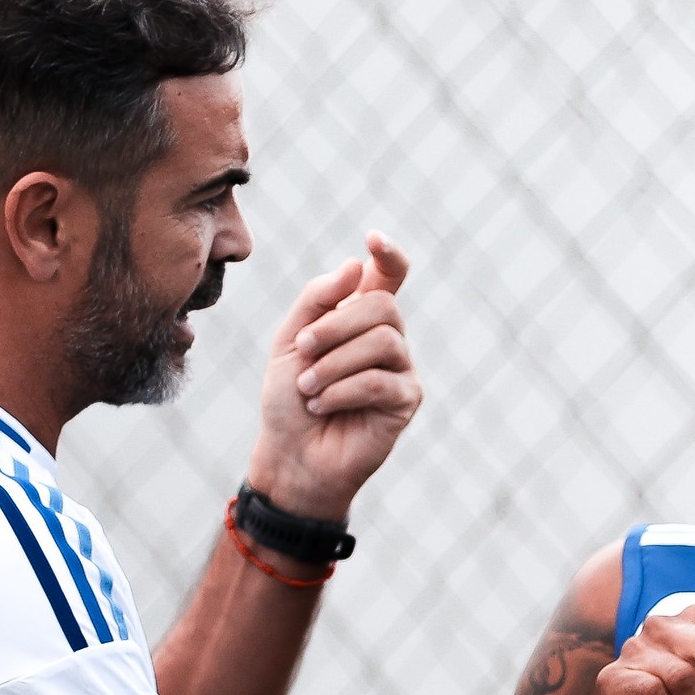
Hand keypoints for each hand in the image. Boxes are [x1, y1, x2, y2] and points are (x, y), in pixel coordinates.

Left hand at [245, 233, 422, 518]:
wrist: (290, 456)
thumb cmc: (288, 400)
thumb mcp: (289, 341)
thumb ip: (317, 299)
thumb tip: (356, 266)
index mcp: (360, 317)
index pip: (389, 276)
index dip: (389, 254)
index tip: (373, 239)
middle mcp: (387, 338)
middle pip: (382, 305)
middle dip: (335, 325)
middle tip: (303, 351)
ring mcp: (401, 369)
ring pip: (383, 340)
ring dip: (335, 362)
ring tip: (308, 387)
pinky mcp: (405, 401)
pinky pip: (380, 380)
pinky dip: (342, 390)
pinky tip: (322, 405)